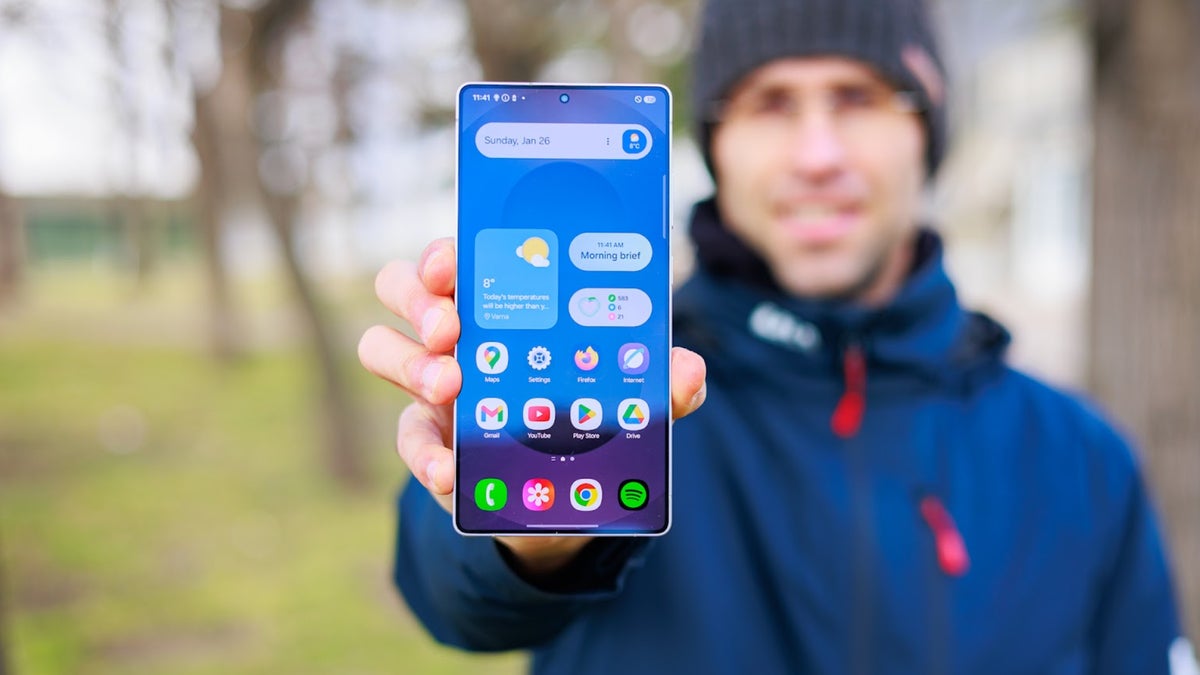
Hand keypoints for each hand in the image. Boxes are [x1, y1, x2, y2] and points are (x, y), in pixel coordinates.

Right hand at [359, 238, 706, 572]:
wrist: (561, 494)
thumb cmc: (589, 416)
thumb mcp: (632, 399)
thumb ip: (661, 385)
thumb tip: (688, 371)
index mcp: (499, 302)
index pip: (456, 257)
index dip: (445, 252)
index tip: (452, 263)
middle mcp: (455, 332)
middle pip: (401, 286)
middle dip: (418, 297)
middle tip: (451, 326)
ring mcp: (431, 384)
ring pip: (380, 346)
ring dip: (407, 361)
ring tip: (451, 384)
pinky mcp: (425, 439)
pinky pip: (405, 437)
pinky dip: (423, 455)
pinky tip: (449, 470)